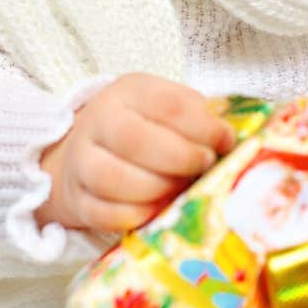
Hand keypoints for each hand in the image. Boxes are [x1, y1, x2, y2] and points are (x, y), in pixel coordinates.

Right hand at [37, 74, 235, 233]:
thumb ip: (199, 119)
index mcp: (129, 92)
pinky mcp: (78, 199)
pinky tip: (159, 209)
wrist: (88, 150)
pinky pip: (104, 214)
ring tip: (181, 189)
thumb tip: (229, 143)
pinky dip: (137, 216)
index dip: (203, 126)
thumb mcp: (169, 107)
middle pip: (134, 140)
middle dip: (180, 158)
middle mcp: (99, 122)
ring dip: (158, 188)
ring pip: (112, 179)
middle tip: (204, 166)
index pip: (167, 104)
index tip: (226, 141)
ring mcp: (82, 162)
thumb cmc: (144, 127)